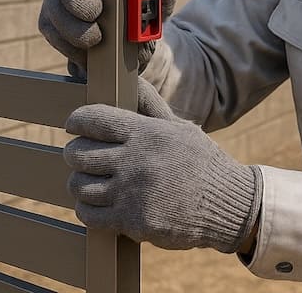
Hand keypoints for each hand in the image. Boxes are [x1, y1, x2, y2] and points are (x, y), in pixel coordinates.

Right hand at [39, 0, 179, 78]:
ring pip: (57, 13)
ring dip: (79, 28)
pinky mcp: (52, 27)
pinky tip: (90, 48)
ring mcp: (57, 2)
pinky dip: (73, 46)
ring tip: (99, 37)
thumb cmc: (146, 10)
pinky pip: (56, 37)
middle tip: (97, 11)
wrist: (137, 47)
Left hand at [63, 80, 261, 252]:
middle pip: (79, 153)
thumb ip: (152, 106)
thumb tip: (135, 80)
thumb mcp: (181, 128)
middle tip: (81, 157)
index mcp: (147, 133)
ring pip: (79, 185)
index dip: (77, 121)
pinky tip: (98, 204)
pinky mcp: (132, 221)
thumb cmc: (202, 163)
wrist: (227, 206)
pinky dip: (87, 209)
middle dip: (75, 154)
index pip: (94, 119)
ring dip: (81, 184)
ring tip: (91, 182)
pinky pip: (89, 214)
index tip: (74, 126)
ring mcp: (132, 192)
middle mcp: (136, 160)